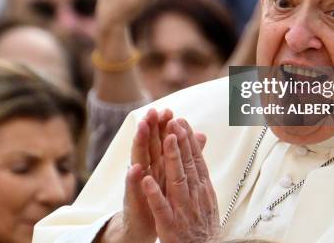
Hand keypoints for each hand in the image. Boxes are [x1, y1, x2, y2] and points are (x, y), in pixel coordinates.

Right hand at [117, 108, 172, 242]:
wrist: (143, 224)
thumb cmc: (161, 197)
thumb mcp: (173, 175)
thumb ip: (185, 154)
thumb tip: (200, 135)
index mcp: (157, 162)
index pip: (160, 139)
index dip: (163, 125)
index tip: (168, 110)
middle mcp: (146, 168)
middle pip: (148, 143)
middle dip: (150, 126)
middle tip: (151, 111)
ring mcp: (137, 183)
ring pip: (138, 159)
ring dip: (138, 143)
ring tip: (141, 127)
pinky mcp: (133, 199)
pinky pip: (132, 188)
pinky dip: (133, 178)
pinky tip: (135, 169)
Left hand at [141, 119, 217, 242]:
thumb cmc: (202, 226)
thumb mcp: (207, 198)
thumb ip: (201, 173)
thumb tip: (202, 146)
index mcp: (203, 189)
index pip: (195, 159)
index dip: (188, 139)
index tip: (180, 120)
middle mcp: (195, 196)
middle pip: (188, 164)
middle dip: (181, 141)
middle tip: (173, 120)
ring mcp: (183, 210)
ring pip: (177, 180)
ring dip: (172, 159)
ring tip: (166, 140)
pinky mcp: (170, 226)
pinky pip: (161, 207)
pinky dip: (154, 193)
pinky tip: (146, 180)